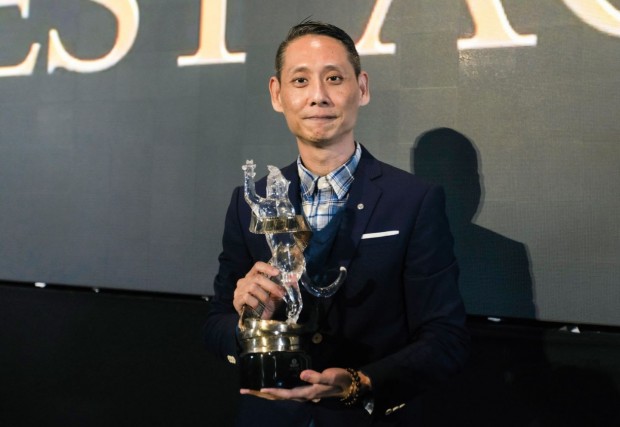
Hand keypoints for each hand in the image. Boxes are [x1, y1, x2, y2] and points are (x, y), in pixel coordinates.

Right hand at [233, 262, 283, 319]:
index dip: (267, 267)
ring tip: (269, 303)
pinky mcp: (236, 300)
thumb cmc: (267, 305)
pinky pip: (246, 297)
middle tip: (281, 293)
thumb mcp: (277, 294)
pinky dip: (255, 302)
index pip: (258, 266)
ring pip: (252, 287)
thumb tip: (294, 278)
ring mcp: (239, 290)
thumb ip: (284, 286)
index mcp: (253, 276)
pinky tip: (258, 306)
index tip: (278, 273)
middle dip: (271, 286)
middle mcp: (244, 281)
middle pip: (257, 278)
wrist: (259, 320)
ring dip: (264, 296)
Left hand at [241, 368, 362, 401]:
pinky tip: (267, 387)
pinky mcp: (303, 390)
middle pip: (276, 397)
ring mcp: (301, 394)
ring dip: (263, 394)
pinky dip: (273, 391)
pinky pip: (284, 392)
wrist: (348, 385)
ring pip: (278, 396)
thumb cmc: (339, 380)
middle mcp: (301, 395)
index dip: (272, 392)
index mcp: (306, 393)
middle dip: (259, 395)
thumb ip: (317, 376)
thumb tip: (302, 374)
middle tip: (243, 390)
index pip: (285, 394)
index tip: (259, 389)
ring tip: (249, 389)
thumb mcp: (330, 377)